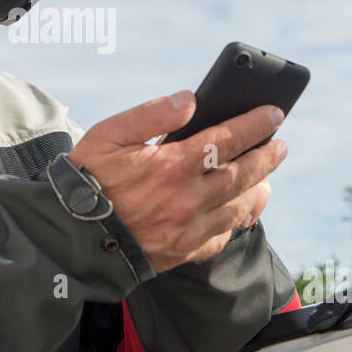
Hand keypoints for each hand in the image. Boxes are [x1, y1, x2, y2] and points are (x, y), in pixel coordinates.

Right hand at [68, 90, 288, 273]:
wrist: (71, 236)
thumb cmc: (87, 179)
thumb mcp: (108, 135)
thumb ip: (151, 115)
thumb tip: (190, 100)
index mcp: (171, 166)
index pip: (227, 139)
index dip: (255, 125)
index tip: (274, 114)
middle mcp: (186, 198)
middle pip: (242, 174)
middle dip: (266, 157)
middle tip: (280, 146)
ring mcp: (188, 228)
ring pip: (238, 208)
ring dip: (257, 190)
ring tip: (265, 178)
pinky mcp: (182, 252)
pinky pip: (220, 238)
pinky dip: (234, 223)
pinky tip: (237, 213)